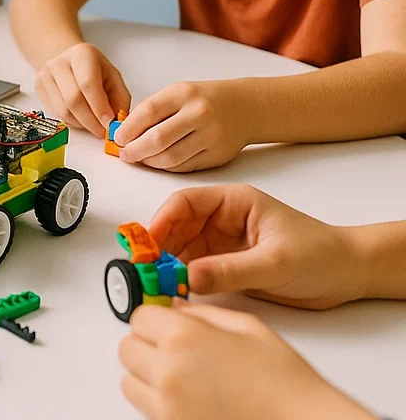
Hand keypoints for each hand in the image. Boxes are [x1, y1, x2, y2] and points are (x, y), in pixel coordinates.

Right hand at [34, 42, 128, 134]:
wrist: (70, 62)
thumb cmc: (94, 70)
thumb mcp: (113, 78)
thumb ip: (119, 99)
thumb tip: (118, 123)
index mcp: (82, 54)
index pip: (88, 83)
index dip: (99, 107)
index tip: (109, 123)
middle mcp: (60, 62)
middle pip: (73, 99)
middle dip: (91, 121)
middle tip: (102, 131)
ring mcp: (45, 74)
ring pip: (63, 110)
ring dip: (82, 124)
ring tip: (93, 124)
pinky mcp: (39, 87)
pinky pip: (56, 113)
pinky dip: (71, 122)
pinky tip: (81, 118)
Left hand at [114, 79, 249, 170]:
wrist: (244, 107)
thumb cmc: (204, 99)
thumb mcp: (179, 92)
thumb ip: (154, 109)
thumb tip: (125, 130)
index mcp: (184, 94)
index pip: (148, 112)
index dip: (128, 128)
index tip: (117, 136)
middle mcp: (198, 114)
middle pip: (158, 139)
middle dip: (135, 150)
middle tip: (124, 153)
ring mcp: (210, 137)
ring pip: (170, 158)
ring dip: (149, 161)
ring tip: (139, 158)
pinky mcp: (216, 156)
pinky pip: (184, 167)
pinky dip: (166, 167)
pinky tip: (157, 162)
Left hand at [119, 303, 373, 419]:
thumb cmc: (285, 381)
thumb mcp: (247, 326)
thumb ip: (204, 313)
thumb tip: (175, 307)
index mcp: (183, 336)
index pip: (138, 318)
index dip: (155, 320)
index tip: (169, 326)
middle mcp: (168, 372)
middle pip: (127, 349)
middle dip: (146, 346)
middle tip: (176, 351)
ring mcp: (168, 408)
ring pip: (129, 383)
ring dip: (146, 377)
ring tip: (183, 379)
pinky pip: (147, 412)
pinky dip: (159, 405)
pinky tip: (190, 402)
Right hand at [147, 184, 363, 308]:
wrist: (348, 275)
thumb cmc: (320, 255)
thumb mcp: (275, 262)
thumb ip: (231, 270)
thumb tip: (188, 277)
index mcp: (233, 202)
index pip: (186, 202)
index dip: (163, 220)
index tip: (149, 244)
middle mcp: (222, 219)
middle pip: (178, 226)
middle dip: (159, 245)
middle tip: (146, 270)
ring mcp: (223, 243)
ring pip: (182, 249)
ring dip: (168, 264)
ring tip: (157, 283)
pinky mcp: (226, 266)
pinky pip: (195, 269)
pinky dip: (182, 279)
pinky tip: (175, 291)